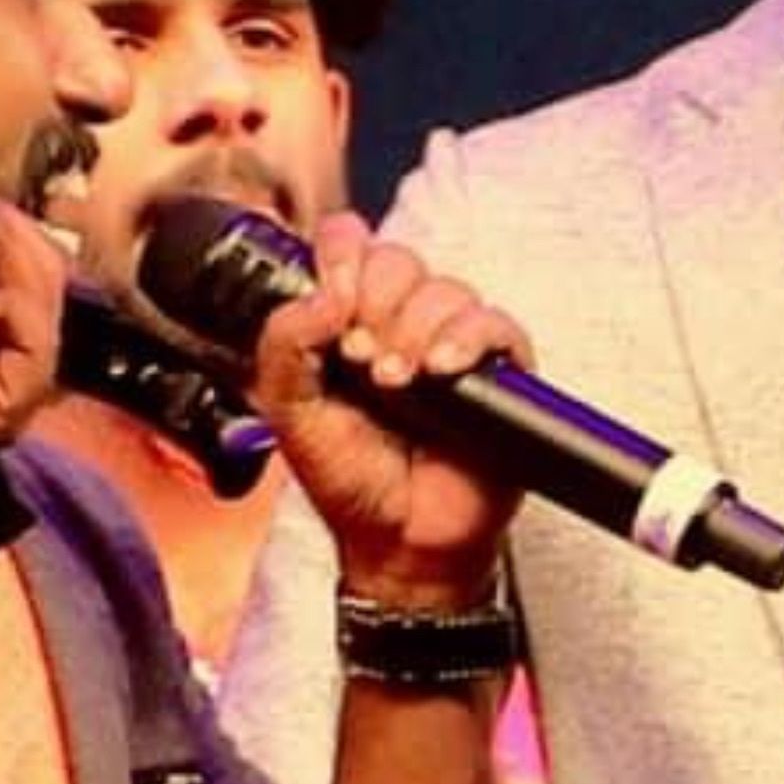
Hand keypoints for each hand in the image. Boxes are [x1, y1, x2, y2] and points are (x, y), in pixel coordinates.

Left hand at [248, 215, 529, 609]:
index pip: (350, 243)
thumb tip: (324, 294)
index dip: (342, 256)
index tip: (333, 303)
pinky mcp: (499, 372)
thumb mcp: (288, 411)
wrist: (396, 540)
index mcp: (350, 320)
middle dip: (374, 304)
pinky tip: (439, 370)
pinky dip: (464, 339)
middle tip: (361, 359)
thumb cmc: (350, 479)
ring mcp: (453, 344)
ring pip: (445, 290)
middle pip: (399, 259)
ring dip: (412, 333)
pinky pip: (495, 324)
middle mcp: (403, 322)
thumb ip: (284, 343)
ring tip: (394, 385)